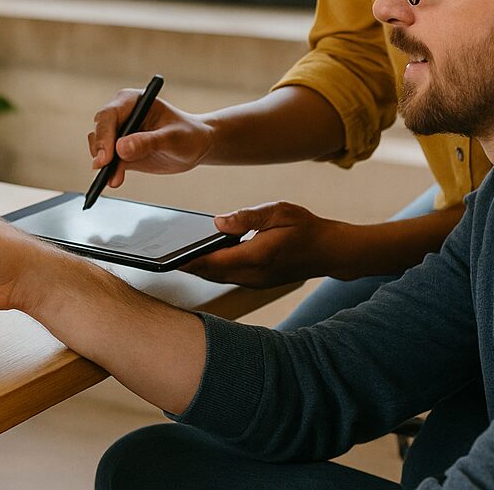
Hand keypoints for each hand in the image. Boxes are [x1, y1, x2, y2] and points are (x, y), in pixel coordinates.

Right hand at [87, 91, 214, 187]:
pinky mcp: (120, 152)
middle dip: (100, 150)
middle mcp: (122, 115)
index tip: (107, 156)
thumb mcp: (172, 138)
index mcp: (133, 101)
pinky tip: (114, 181)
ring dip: (103, 163)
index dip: (104, 135)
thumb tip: (121, 148)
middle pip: (100, 130)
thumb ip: (148, 142)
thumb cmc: (188, 134)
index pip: (109, 115)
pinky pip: (108, 162)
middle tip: (104, 168)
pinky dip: (109, 172)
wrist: (196, 147)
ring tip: (113, 178)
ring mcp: (120, 133)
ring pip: (99, 147)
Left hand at [179, 201, 349, 287]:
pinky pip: (228, 277)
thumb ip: (247, 217)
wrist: (331, 251)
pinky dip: (213, 269)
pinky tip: (201, 256)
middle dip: (187, 265)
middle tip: (162, 254)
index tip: (168, 256)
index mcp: (257, 257)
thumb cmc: (306, 227)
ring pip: (218, 278)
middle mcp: (253, 275)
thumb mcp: (279, 211)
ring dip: (198, 268)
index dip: (188, 260)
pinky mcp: (257, 282)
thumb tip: (217, 222)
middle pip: (210, 274)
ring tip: (176, 254)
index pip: (214, 262)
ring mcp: (255, 282)